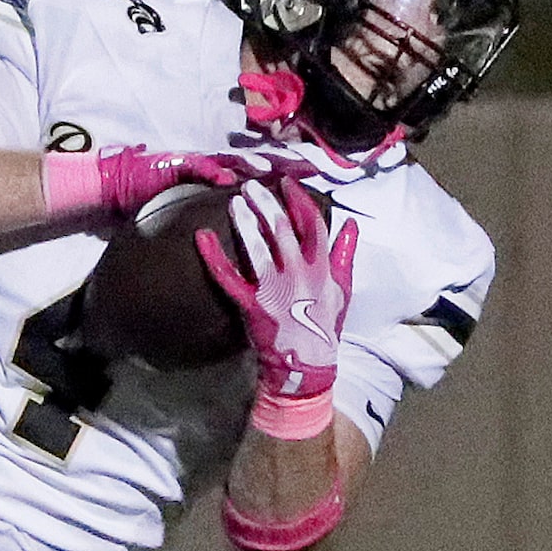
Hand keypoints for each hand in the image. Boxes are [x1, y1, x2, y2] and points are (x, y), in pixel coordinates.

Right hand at [47, 146, 311, 218]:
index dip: (289, 169)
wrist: (116, 183)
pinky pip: (196, 168)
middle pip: (255, 160)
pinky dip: (212, 172)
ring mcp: (195, 162)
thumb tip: (252, 217)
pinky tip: (228, 179)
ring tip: (275, 169)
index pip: (262, 169)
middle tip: (310, 165)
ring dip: (252, 164)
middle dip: (282, 162)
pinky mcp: (175, 167)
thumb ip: (221, 203)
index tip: (317, 173)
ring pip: (231, 160)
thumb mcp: (196, 201)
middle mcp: (213, 164)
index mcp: (223, 172)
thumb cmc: (156, 194)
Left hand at [197, 180, 358, 401]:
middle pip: (281, 229)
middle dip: (266, 203)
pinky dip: (213, 256)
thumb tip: (350, 224)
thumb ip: (345, 255)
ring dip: (245, 221)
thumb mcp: (343, 290)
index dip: (299, 200)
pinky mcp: (251, 305)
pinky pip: (228, 277)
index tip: (286, 184)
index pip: (312, 224)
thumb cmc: (324, 327)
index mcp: (321, 269)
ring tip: (235, 202)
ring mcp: (274, 290)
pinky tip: (202, 236)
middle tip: (252, 187)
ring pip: (257, 248)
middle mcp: (299, 275)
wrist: (306, 366)